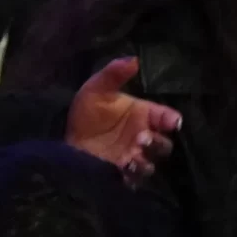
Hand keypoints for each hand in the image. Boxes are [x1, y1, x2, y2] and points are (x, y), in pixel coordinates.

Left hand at [65, 58, 180, 181]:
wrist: (64, 145)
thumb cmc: (86, 116)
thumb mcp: (96, 90)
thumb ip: (114, 74)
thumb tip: (134, 59)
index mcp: (143, 115)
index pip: (167, 117)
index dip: (171, 119)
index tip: (170, 121)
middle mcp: (144, 137)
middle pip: (165, 143)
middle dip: (157, 141)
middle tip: (141, 137)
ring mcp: (136, 157)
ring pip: (153, 162)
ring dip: (147, 157)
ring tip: (133, 152)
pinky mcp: (125, 174)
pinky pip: (138, 177)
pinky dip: (135, 173)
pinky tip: (124, 165)